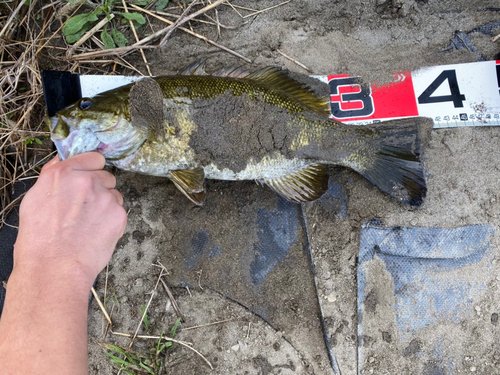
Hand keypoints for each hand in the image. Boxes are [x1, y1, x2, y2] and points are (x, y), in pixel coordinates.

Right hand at [13, 152, 126, 287]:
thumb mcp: (34, 200)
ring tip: (89, 224)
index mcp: (62, 174)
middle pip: (107, 176)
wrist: (54, 268)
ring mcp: (105, 197)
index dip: (92, 169)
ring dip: (107, 205)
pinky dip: (112, 221)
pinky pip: (120, 212)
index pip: (93, 158)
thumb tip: (61, 161)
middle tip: (85, 209)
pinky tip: (97, 233)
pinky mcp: (119, 214)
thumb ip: (51, 176)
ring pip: (115, 195)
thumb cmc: (39, 240)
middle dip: (100, 189)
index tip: (89, 179)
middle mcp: (86, 180)